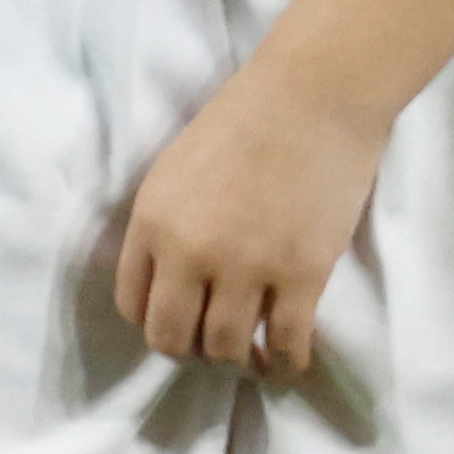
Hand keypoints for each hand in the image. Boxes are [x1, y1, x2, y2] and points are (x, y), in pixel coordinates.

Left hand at [109, 55, 384, 378]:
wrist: (320, 90)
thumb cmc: (251, 115)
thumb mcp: (178, 167)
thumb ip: (164, 223)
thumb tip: (171, 278)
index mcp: (153, 222)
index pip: (133, 306)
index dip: (155, 321)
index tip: (180, 322)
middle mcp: (190, 254)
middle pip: (172, 338)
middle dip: (190, 351)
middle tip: (213, 346)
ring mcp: (248, 267)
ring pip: (227, 348)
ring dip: (238, 358)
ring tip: (254, 357)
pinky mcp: (303, 273)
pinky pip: (287, 341)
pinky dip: (287, 362)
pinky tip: (290, 362)